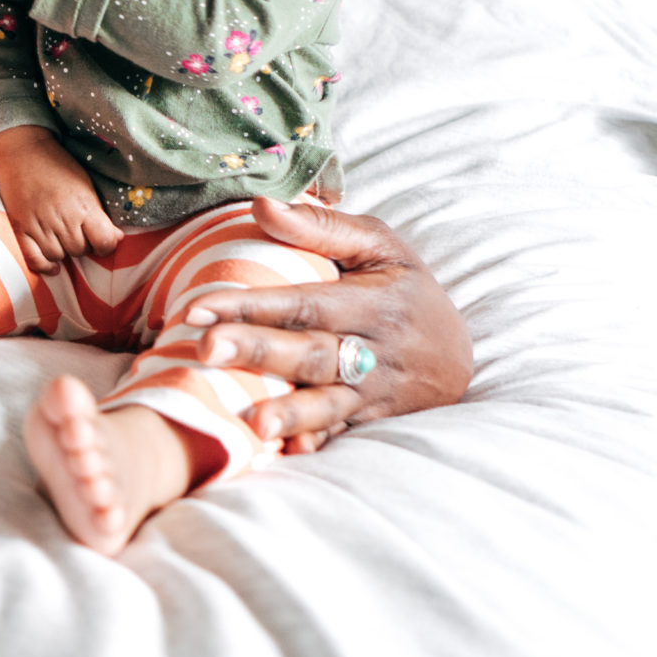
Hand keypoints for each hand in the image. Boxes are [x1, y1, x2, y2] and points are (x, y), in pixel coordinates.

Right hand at [0, 125, 120, 274]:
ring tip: (61, 237)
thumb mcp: (85, 184)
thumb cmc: (57, 165)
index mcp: (84, 206)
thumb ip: (100, 213)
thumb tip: (117, 237)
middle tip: (76, 231)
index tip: (101, 240)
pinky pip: (34, 260)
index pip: (104, 242)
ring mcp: (40, 225)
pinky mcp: (20, 228)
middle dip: (82, 245)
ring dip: (62, 251)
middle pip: (80, 251)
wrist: (22, 150)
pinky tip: (52, 264)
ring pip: (58, 256)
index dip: (106, 245)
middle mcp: (63, 219)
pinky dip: (44, 266)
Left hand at [178, 196, 472, 450]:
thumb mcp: (378, 246)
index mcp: (374, 301)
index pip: (304, 302)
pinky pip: (342, 435)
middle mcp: (376, 350)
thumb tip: (261, 204)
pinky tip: (290, 451)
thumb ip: (321, 228)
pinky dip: (317, 443)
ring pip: (329, 402)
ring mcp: (375, 392)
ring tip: (252, 422)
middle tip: (206, 350)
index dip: (251, 304)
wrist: (459, 353)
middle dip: (258, 351)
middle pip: (311, 352)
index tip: (196, 307)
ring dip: (290, 412)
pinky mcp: (372, 420)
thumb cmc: (404, 288)